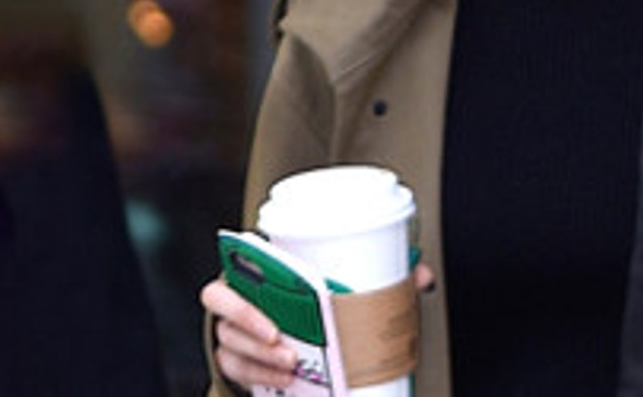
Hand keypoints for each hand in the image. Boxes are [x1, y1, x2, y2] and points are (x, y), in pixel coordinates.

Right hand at [200, 263, 437, 389]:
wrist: (297, 329)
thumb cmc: (317, 297)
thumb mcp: (345, 283)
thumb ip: (379, 278)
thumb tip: (420, 276)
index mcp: (258, 265)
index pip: (234, 262)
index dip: (246, 269)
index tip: (269, 294)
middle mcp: (237, 294)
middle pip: (222, 304)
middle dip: (251, 325)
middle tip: (284, 343)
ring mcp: (231, 328)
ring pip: (229, 340)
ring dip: (258, 356)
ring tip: (290, 365)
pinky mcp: (234, 358)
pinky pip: (233, 367)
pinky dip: (258, 376)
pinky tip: (284, 380)